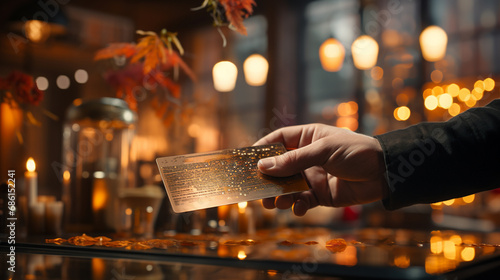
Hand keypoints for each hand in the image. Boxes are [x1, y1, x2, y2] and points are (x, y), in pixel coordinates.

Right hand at [254, 123, 387, 215]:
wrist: (384, 174)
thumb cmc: (356, 151)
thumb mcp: (323, 150)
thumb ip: (294, 160)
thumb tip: (263, 166)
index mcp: (308, 138)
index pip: (279, 140)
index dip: (262, 148)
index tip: (247, 159)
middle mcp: (307, 157)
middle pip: (279, 167)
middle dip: (268, 178)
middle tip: (257, 189)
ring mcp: (313, 177)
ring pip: (288, 187)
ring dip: (279, 195)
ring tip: (273, 203)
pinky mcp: (320, 195)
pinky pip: (302, 201)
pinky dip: (297, 206)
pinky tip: (297, 208)